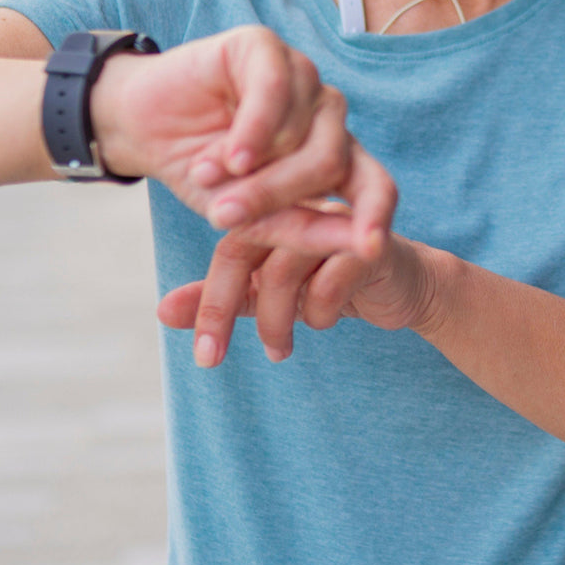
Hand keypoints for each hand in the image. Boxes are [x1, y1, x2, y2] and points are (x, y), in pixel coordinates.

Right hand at [90, 26, 395, 258]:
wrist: (142, 129)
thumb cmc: (202, 174)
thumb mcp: (247, 216)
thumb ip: (300, 228)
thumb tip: (362, 247)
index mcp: (334, 158)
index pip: (376, 184)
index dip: (377, 214)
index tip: (371, 249)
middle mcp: (325, 116)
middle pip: (330, 162)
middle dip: (276, 196)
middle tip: (223, 216)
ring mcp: (301, 78)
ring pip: (302, 131)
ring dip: (252, 169)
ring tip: (205, 176)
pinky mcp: (265, 47)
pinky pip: (276, 90)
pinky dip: (251, 131)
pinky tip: (227, 155)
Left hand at [157, 204, 437, 366]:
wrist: (403, 285)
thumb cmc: (329, 281)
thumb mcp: (271, 293)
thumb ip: (224, 297)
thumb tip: (161, 313)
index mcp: (272, 209)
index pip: (228, 245)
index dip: (207, 299)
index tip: (202, 353)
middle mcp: (299, 204)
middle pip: (246, 246)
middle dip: (223, 308)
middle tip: (212, 359)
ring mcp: (336, 219)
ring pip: (285, 266)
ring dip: (276, 320)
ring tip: (279, 351)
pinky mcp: (370, 242)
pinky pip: (332, 279)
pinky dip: (320, 311)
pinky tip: (323, 322)